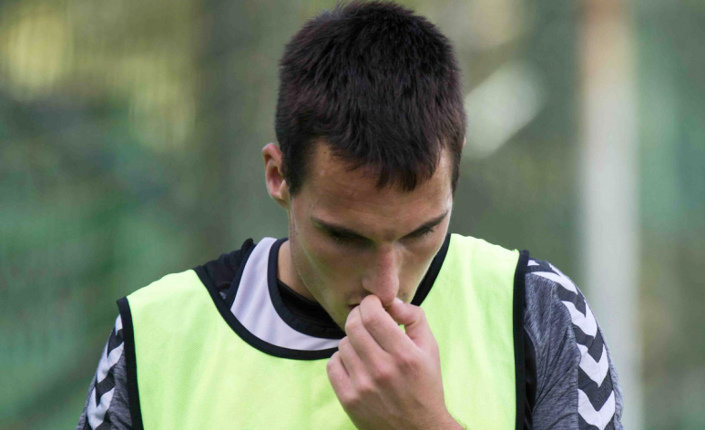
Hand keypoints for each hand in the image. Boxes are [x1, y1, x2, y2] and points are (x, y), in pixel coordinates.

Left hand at [327, 295, 461, 429]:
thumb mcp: (430, 348)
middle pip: (354, 325)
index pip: (372, 315)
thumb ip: (414, 317)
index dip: (370, 303)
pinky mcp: (349, 399)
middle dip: (359, 316)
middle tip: (366, 320)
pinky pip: (332, 364)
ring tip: (366, 347)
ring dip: (352, 340)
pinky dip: (342, 359)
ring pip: (343, 343)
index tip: (374, 304)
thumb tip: (391, 301)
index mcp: (405, 354)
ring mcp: (363, 386)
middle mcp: (383, 369)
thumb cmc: (425, 385)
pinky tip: (356, 363)